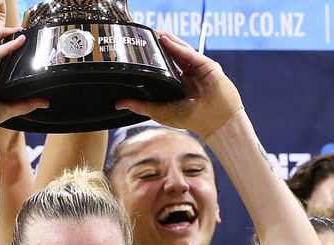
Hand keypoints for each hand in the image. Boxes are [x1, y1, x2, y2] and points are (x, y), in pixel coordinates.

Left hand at [115, 31, 243, 138]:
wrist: (215, 123)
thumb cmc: (192, 120)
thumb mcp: (159, 112)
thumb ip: (140, 106)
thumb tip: (119, 103)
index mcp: (179, 84)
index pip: (165, 66)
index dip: (155, 57)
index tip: (141, 49)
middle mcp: (189, 75)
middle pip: (173, 55)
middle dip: (161, 45)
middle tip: (147, 36)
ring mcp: (199, 70)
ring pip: (182, 51)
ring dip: (169, 41)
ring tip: (156, 33)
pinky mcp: (208, 66)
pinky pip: (191, 55)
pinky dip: (179, 48)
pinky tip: (167, 42)